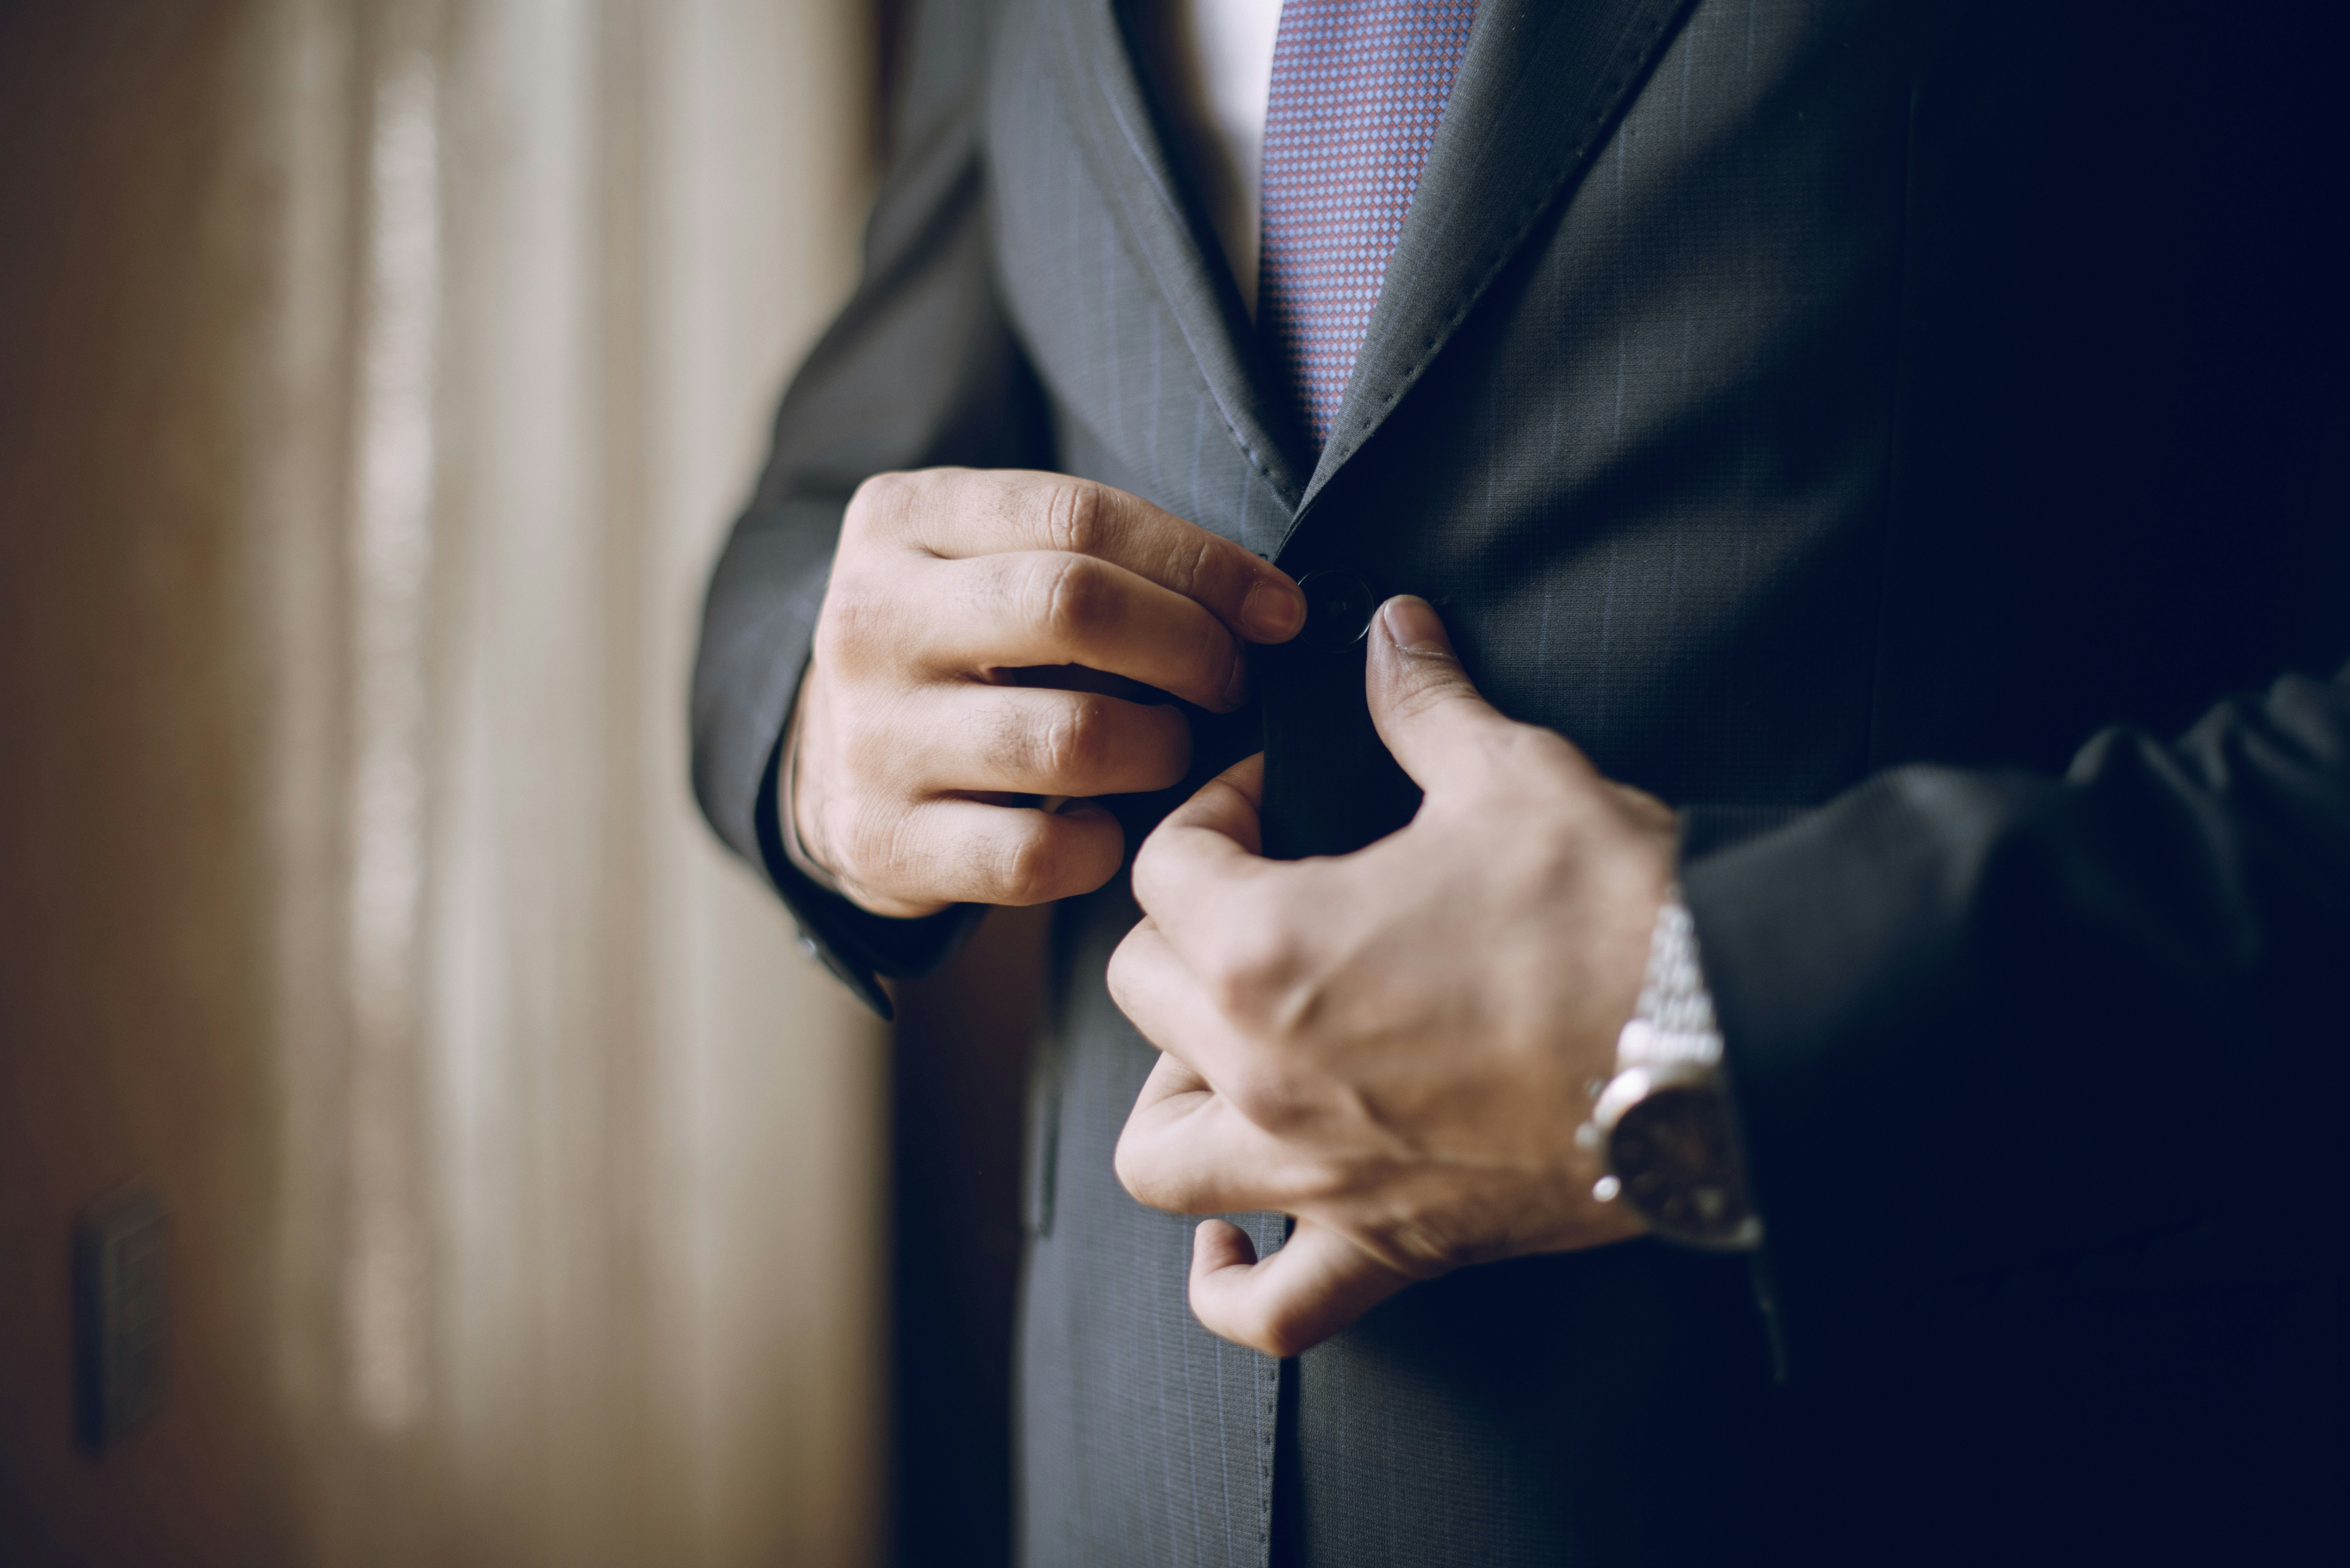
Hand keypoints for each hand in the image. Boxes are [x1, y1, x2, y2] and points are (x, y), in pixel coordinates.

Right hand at [794, 468, 1304, 917]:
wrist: (832, 764)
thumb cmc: (961, 652)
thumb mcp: (992, 563)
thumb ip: (1095, 556)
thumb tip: (1265, 607)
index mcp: (901, 520)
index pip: (1081, 517)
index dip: (1203, 564)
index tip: (1278, 610)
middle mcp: (870, 620)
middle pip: (1073, 606)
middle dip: (1191, 646)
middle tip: (1234, 681)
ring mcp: (870, 735)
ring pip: (1070, 738)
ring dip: (1160, 748)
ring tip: (1171, 748)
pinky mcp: (883, 840)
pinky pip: (1036, 855)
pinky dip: (1101, 846)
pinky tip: (1107, 826)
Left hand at [1108, 595, 1675, 1356]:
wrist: (1729, 1035)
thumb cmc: (1615, 908)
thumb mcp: (1511, 775)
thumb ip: (1423, 704)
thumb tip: (1391, 627)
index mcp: (1266, 947)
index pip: (1168, 865)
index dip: (1214, 809)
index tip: (1271, 800)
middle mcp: (1264, 1073)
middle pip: (1142, 993)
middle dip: (1183, 930)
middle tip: (1256, 898)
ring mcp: (1319, 1175)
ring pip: (1160, 1155)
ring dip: (1170, 1099)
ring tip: (1216, 1053)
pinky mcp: (1393, 1247)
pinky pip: (1271, 1310)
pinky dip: (1235, 1285)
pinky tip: (1236, 1246)